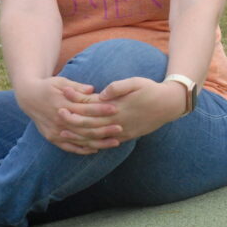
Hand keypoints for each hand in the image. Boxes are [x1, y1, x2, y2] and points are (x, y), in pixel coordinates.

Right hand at [16, 77, 120, 154]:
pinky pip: (69, 147)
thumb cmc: (48, 86)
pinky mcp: (52, 138)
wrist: (28, 97)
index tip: (115, 108)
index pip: (85, 108)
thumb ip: (77, 87)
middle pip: (85, 126)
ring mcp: (55, 131)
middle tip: (120, 128)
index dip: (101, 109)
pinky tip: (96, 150)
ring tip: (115, 142)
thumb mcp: (61, 81)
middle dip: (104, 128)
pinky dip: (82, 149)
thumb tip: (92, 89)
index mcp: (62, 104)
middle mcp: (59, 120)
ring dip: (98, 142)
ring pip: (80, 139)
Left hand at [63, 77, 185, 142]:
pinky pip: (106, 143)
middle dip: (72, 119)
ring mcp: (122, 131)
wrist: (169, 105)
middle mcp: (118, 121)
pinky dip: (93, 144)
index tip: (64, 92)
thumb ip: (118, 87)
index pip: (92, 105)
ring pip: (96, 136)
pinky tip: (83, 143)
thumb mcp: (136, 82)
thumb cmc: (152, 90)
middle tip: (57, 113)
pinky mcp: (126, 136)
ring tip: (63, 131)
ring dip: (78, 134)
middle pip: (90, 123)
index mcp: (118, 106)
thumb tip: (102, 92)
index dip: (76, 99)